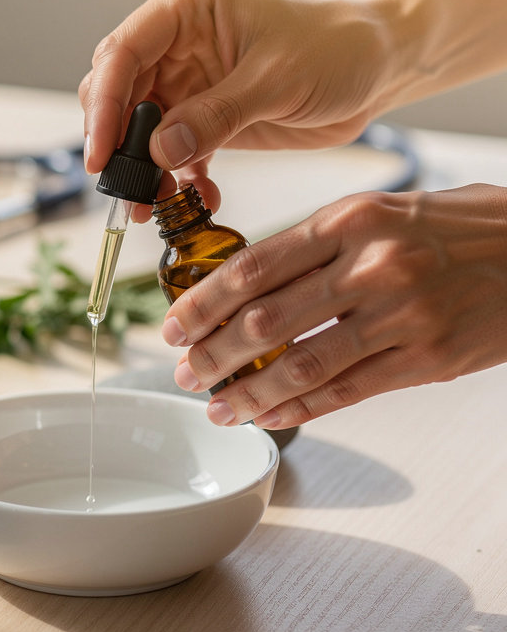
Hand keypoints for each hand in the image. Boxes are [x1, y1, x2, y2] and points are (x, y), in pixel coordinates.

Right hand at [78, 0, 393, 220]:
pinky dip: (174, 181)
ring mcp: (184, 80)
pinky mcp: (198, 115)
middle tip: (127, 190)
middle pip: (116, 93)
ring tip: (155, 207)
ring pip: (135, 130)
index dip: (103, 106)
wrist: (376, 67)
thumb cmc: (337, 49)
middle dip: (117, 145)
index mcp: (185, 7)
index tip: (102, 156)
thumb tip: (159, 151)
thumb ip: (216, 116)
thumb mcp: (278, 80)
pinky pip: (167, 153)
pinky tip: (196, 199)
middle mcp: (174, 41)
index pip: (122, 54)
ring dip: (142, 171)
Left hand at [162, 185, 506, 427]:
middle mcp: (372, 265)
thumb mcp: (383, 213)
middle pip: (266, 320)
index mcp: (351, 220)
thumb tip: (246, 286)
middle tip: (185, 372)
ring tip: (219, 406)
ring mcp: (403, 314)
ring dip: (249, 393)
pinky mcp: (428, 359)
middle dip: (213, 353)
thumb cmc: (457, 230)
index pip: (253, 267)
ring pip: (301, 365)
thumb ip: (319, 246)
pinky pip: (346, 392)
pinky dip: (299, 410)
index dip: (203, 303)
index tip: (174, 325)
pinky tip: (270, 417)